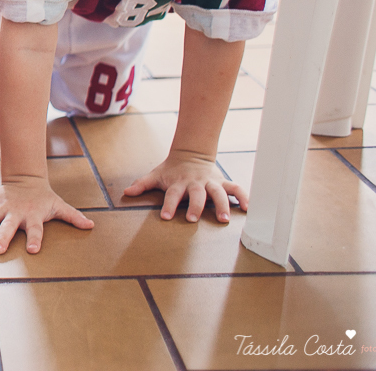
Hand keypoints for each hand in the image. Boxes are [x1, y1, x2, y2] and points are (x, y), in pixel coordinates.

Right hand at [0, 177, 92, 254]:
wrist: (26, 178)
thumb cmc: (44, 198)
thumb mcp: (59, 206)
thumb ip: (74, 217)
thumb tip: (91, 226)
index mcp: (33, 216)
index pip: (36, 230)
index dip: (35, 239)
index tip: (32, 250)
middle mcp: (15, 213)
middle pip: (8, 227)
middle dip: (3, 238)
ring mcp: (0, 208)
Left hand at [123, 150, 247, 222]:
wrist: (190, 154)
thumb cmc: (171, 170)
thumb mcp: (155, 175)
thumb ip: (142, 184)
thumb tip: (126, 192)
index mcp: (178, 183)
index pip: (172, 195)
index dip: (169, 205)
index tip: (166, 217)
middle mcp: (195, 184)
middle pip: (196, 195)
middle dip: (195, 206)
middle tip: (192, 219)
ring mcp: (210, 183)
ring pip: (218, 193)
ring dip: (222, 206)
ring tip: (223, 220)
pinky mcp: (223, 182)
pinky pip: (236, 189)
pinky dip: (243, 197)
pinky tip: (249, 208)